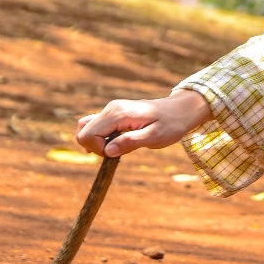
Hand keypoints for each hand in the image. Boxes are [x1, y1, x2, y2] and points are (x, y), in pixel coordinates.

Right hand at [76, 89, 211, 157]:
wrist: (179, 111)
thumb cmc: (170, 124)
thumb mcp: (154, 137)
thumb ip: (130, 143)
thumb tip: (107, 151)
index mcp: (118, 113)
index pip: (89, 134)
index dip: (97, 150)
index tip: (116, 154)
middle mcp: (111, 109)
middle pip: (83, 131)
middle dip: (94, 147)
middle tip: (116, 152)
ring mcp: (111, 110)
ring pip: (86, 127)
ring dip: (95, 143)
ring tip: (116, 149)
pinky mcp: (114, 114)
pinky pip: (96, 126)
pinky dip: (99, 138)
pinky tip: (114, 145)